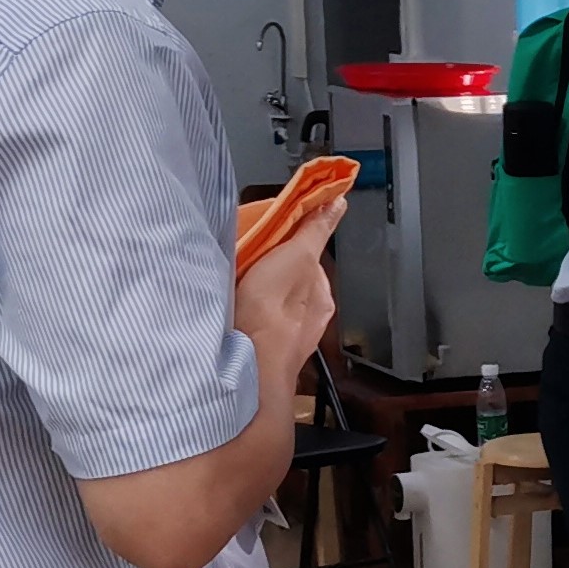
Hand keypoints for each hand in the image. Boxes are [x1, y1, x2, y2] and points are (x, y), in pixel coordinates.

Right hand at [235, 194, 346, 369]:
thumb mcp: (298, 256)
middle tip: (247, 258)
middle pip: (290, 279)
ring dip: (256, 289)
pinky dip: (245, 309)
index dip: (289, 243)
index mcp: (322, 296)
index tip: (268, 235)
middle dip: (271, 267)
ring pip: (271, 300)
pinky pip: (255, 319)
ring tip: (235, 282)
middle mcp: (309, 319)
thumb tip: (338, 203)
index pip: (309, 258)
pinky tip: (230, 307)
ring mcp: (285, 337)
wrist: (246, 364)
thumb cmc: (272, 311)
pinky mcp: (261, 349)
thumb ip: (316, 231)